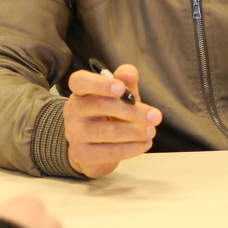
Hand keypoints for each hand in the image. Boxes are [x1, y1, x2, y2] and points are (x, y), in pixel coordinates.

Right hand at [64, 64, 161, 178]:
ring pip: (109, 131)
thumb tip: (129, 73)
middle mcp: (73, 110)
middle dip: (133, 111)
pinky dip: (131, 148)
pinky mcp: (81, 154)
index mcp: (80, 90)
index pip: (80, 81)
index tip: (121, 88)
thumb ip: (126, 82)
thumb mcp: (120, 96)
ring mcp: (74, 133)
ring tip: (151, 131)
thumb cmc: (110, 114)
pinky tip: (144, 144)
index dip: (100, 84)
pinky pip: (110, 151)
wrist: (96, 148)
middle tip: (155, 116)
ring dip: (135, 132)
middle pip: (102, 105)